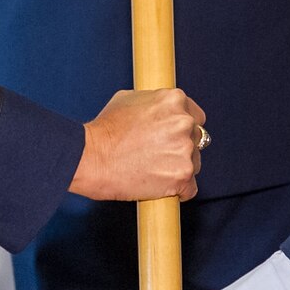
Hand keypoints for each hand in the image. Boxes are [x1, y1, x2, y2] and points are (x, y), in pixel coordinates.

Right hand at [70, 88, 205, 201]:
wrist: (92, 157)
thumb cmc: (105, 130)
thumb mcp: (128, 99)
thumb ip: (153, 102)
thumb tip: (162, 108)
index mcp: (174, 100)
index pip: (196, 116)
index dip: (182, 129)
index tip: (171, 138)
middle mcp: (184, 122)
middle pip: (196, 139)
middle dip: (181, 148)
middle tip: (158, 155)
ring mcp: (185, 150)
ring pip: (195, 163)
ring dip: (179, 168)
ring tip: (154, 170)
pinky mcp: (182, 176)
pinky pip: (190, 188)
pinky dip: (177, 191)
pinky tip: (159, 185)